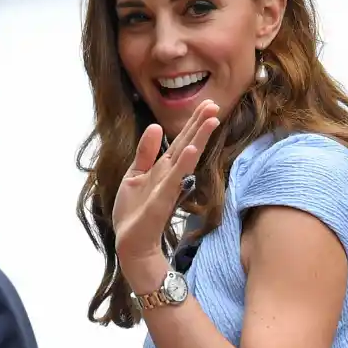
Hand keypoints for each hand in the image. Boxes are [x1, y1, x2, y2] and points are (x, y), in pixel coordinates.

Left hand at [113, 101, 219, 288]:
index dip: (193, 123)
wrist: (131, 243)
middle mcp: (170, 175)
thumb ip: (146, 152)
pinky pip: (174, 178)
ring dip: (199, 138)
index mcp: (163, 168)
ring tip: (212, 119)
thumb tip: (156, 126)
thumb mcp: (135, 174)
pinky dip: (184, 164)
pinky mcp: (162, 199)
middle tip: (215, 104)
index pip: (182, 141)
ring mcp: (168, 186)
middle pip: (188, 144)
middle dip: (200, 125)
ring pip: (186, 157)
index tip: (208, 105)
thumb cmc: (134, 213)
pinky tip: (193, 150)